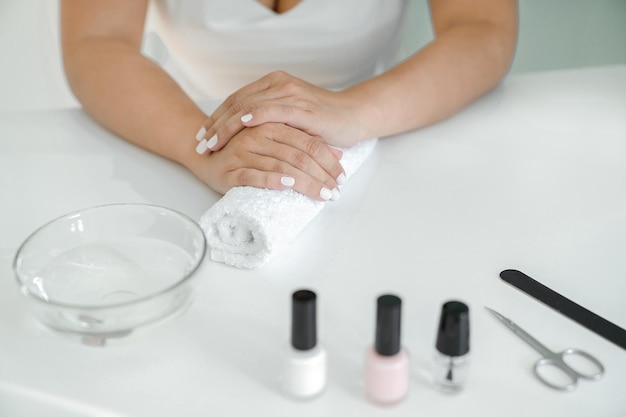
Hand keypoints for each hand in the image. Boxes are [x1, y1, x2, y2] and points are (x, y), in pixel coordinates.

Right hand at [192, 122, 345, 200]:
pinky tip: (288, 185)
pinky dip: (272, 179)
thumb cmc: (248, 150)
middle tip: (336, 193)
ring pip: (281, 165)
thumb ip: (306, 144)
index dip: (328, 161)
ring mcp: (243, 151)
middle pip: (298, 155)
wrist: (207, 155)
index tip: (342, 179)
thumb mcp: (281, 143)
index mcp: (272, 122)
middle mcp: (258, 133)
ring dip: (306, 182)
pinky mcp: (231, 169)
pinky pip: (253, 175)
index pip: (308, 142)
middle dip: (321, 176)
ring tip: (323, 195)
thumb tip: (339, 155)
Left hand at [195, 71, 368, 151]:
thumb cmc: (323, 122)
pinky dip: (254, 116)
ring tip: (212, 144)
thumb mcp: (291, 117)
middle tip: (200, 144)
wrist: (355, 116)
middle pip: (237, 103)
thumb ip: (270, 119)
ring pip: (248, 106)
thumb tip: (243, 135)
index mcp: (273, 84)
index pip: (236, 100)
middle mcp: (279, 84)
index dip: (216, 118)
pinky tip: (240, 126)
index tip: (202, 136)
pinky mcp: (302, 107)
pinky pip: (272, 110)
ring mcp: (290, 94)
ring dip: (226, 126)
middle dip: (215, 125)